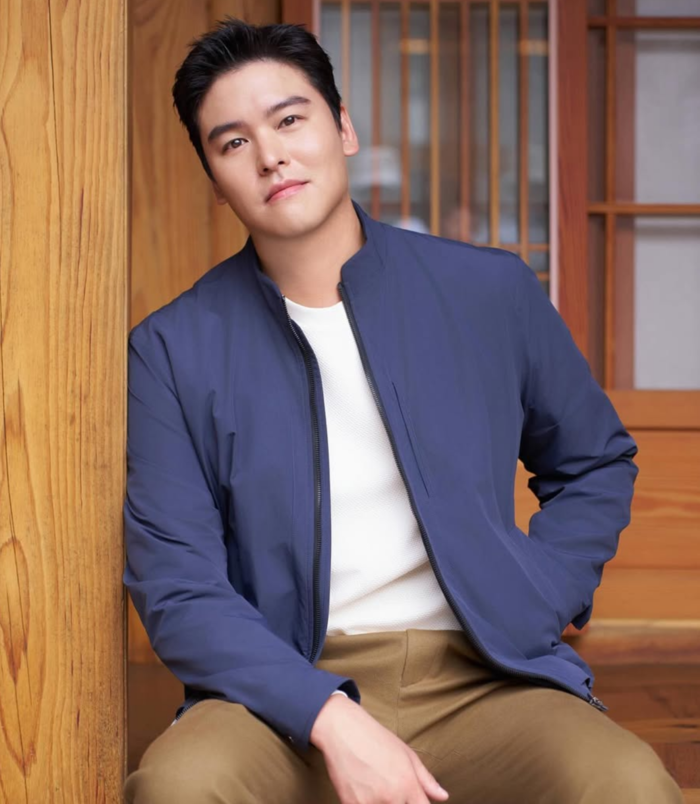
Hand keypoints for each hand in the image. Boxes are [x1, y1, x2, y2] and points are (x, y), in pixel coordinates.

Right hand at [310, 694, 449, 803]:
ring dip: (384, 803)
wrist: (343, 731)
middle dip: (401, 802)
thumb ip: (426, 779)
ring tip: (377, 785)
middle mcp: (391, 798)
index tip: (414, 800)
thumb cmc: (376, 738)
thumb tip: (443, 796)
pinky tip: (365, 790)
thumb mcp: (406, 753)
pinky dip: (367, 803)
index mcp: (408, 785)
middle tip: (390, 786)